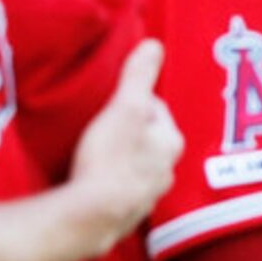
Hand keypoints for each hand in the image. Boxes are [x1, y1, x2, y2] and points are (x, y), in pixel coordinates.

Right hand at [64, 39, 182, 255]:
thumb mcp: (124, 107)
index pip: (155, 109)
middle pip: (146, 139)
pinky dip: (109, 184)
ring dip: (118, 159)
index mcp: (171, 143)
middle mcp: (167, 171)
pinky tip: (91, 180)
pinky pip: (120, 191)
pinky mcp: (127, 216)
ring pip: (135, 166)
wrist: (90, 216)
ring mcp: (148, 196)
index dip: (131, 102)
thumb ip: (139, 76)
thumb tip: (154, 44)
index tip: (110, 105)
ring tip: (93, 154)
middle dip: (127, 131)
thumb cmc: (109, 157)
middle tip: (100, 128)